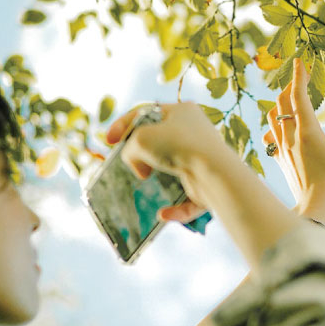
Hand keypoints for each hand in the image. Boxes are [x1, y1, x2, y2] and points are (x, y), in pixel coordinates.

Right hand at [106, 102, 229, 224]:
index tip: (109, 140)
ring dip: (158, 180)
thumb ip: (130, 147)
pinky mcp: (209, 185)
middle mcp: (195, 133)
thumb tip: (138, 163)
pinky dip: (175, 208)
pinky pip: (187, 199)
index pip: (147, 113)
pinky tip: (163, 214)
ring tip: (144, 180)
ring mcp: (203, 159)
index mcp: (182, 111)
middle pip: (161, 141)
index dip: (124, 124)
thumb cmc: (177, 146)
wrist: (215, 172)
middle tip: (132, 161)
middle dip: (142, 153)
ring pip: (174, 170)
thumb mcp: (141, 138)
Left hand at [263, 57, 324, 226]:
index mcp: (308, 130)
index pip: (299, 96)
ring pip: (273, 116)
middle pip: (283, 102)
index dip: (299, 76)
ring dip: (281, 103)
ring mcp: (282, 148)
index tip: (301, 61)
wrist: (316, 207)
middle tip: (302, 77)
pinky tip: (283, 126)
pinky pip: (271, 134)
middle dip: (291, 86)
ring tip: (292, 98)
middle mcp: (291, 136)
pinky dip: (275, 124)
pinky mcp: (280, 159)